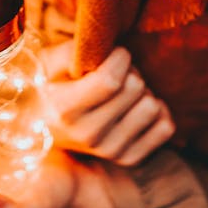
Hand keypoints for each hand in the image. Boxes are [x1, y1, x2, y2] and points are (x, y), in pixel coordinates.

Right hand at [40, 40, 173, 165]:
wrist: (42, 128)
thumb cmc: (49, 86)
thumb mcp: (49, 62)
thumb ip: (72, 51)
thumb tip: (102, 49)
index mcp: (65, 109)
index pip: (111, 80)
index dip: (120, 57)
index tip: (114, 53)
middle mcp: (88, 135)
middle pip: (135, 88)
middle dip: (130, 70)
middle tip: (116, 71)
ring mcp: (110, 151)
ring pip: (152, 106)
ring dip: (142, 91)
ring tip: (124, 90)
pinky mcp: (129, 159)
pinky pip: (166, 127)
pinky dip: (158, 110)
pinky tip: (136, 106)